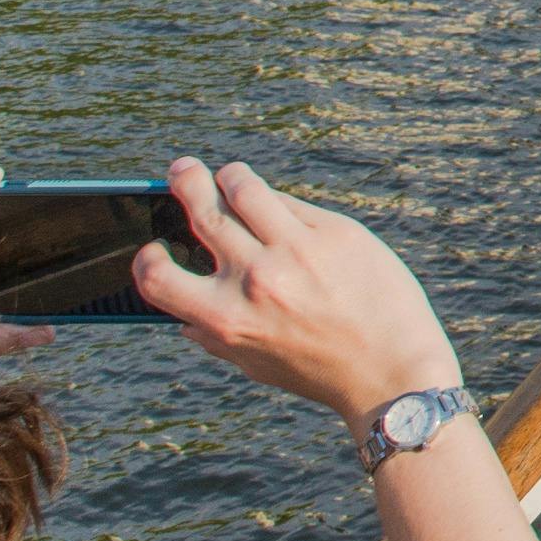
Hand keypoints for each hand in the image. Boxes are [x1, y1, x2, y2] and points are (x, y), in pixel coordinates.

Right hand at [136, 158, 463, 433]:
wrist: (392, 369)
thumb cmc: (320, 371)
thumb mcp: (254, 362)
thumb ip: (214, 336)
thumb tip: (182, 317)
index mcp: (226, 319)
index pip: (158, 278)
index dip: (147, 260)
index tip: (155, 248)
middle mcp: (255, 279)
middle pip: (204, 212)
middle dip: (186, 183)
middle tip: (181, 169)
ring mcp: (297, 250)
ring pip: (246, 189)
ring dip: (230, 176)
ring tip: (228, 175)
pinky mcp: (336, 231)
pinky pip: (292, 203)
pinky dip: (276, 200)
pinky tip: (276, 205)